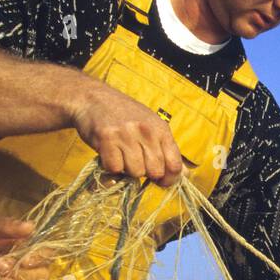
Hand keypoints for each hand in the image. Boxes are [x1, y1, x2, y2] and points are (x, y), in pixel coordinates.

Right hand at [69, 82, 184, 186]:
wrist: (92, 98)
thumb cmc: (124, 116)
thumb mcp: (151, 127)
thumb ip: (167, 150)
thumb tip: (186, 173)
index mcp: (161, 129)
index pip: (175, 165)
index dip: (169, 179)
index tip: (161, 181)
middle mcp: (147, 131)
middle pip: (155, 172)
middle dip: (146, 174)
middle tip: (135, 162)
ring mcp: (127, 134)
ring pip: (135, 172)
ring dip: (127, 170)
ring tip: (121, 154)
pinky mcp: (107, 138)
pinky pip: (115, 168)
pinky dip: (110, 167)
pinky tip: (109, 153)